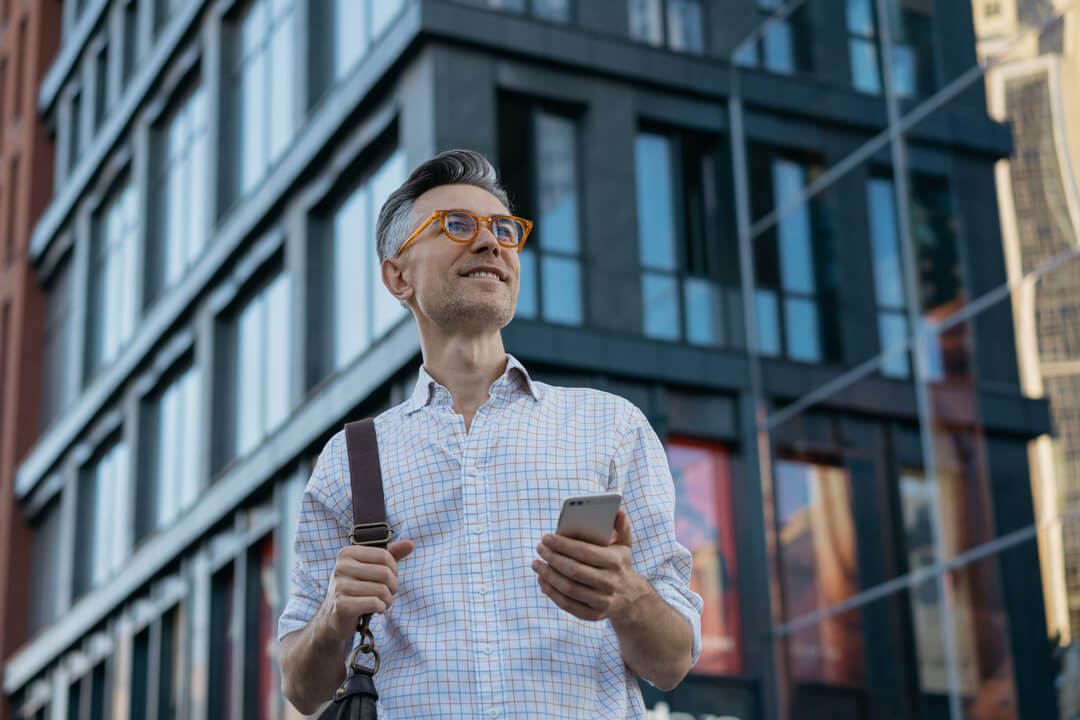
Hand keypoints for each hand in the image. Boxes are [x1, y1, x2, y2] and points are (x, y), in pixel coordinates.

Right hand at [316, 539, 413, 641]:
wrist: (333, 618)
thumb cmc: (357, 589)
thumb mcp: (371, 568)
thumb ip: (391, 554)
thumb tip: (411, 544)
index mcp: (348, 553)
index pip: (384, 556)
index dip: (393, 569)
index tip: (387, 579)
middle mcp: (341, 567)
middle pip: (385, 573)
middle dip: (392, 586)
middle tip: (387, 593)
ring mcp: (340, 586)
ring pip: (381, 590)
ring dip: (388, 599)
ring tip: (381, 602)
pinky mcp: (342, 605)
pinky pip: (375, 603)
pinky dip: (381, 608)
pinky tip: (375, 609)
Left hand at [531, 509, 647, 622]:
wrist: (631, 598)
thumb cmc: (620, 564)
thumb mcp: (625, 545)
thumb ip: (621, 526)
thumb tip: (618, 510)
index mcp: (616, 562)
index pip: (585, 552)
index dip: (563, 545)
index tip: (546, 537)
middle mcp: (610, 583)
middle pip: (574, 571)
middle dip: (553, 558)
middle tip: (539, 549)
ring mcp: (602, 601)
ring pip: (568, 588)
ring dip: (548, 575)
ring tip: (536, 563)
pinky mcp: (594, 615)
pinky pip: (567, 605)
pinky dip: (551, 592)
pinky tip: (542, 580)